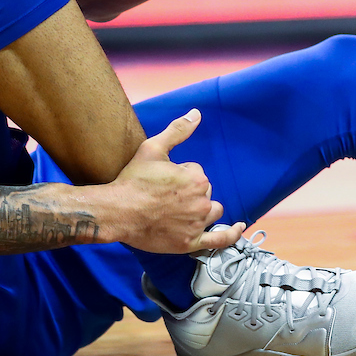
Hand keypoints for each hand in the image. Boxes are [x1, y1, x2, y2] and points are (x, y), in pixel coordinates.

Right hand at [108, 109, 244, 253]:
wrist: (116, 212)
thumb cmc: (133, 181)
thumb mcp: (153, 148)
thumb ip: (178, 130)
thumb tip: (196, 113)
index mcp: (197, 180)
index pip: (197, 173)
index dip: (180, 175)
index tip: (162, 181)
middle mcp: (202, 202)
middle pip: (205, 193)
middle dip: (189, 192)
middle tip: (164, 196)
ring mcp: (197, 224)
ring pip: (212, 211)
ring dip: (202, 208)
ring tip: (180, 209)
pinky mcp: (190, 242)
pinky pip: (219, 239)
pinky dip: (232, 234)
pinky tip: (238, 227)